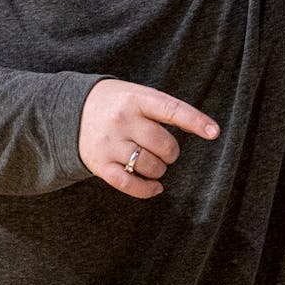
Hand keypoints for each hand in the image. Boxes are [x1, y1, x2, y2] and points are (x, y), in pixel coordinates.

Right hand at [78, 79, 218, 198]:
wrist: (70, 111)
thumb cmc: (115, 103)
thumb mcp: (135, 94)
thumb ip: (162, 109)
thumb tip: (203, 128)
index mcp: (135, 99)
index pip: (171, 109)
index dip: (195, 121)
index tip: (214, 132)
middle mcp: (122, 120)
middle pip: (163, 144)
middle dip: (171, 152)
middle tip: (165, 150)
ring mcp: (110, 144)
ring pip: (150, 166)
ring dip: (159, 170)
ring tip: (154, 163)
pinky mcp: (100, 165)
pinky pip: (129, 184)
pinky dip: (147, 190)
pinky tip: (154, 187)